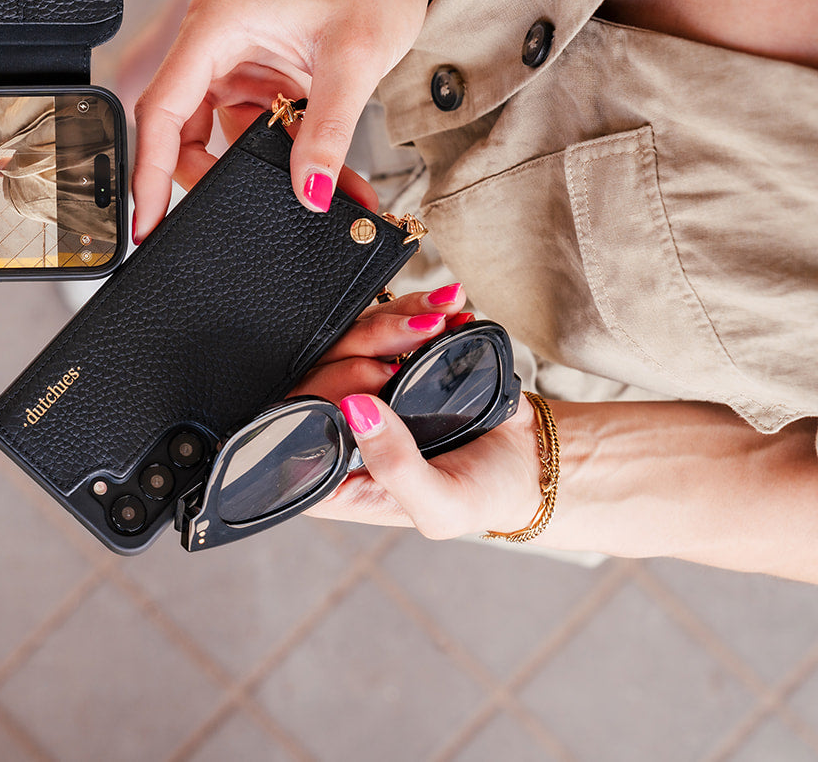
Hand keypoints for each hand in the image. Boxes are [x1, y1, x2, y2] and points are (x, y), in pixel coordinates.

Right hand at [131, 0, 433, 240]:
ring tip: (301, 193)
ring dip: (251, 168)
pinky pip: (251, 126)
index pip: (162, 110)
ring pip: (216, 133)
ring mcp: (232, 57)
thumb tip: (309, 193)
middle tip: (237, 210)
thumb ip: (327, 132)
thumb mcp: (355, 61)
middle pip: (179, 128)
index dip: (148, 171)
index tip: (146, 222)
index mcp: (215, 25)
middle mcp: (212, 41)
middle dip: (206, 175)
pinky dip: (278, 154)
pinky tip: (315, 171)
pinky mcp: (256, 71)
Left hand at [294, 283, 542, 537]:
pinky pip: (379, 326)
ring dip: (391, 321)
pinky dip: (412, 310)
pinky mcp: (387, 361)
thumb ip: (396, 468)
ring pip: (345, 342)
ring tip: (438, 319)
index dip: (319, 399)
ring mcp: (358, 394)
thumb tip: (354, 408)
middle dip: (365, 347)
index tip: (370, 391)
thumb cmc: (482, 495)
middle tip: (417, 348)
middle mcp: (335, 432)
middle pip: (313, 374)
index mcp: (332, 478)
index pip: (290, 430)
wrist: (529, 459)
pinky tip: (445, 310)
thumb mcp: (442, 507)